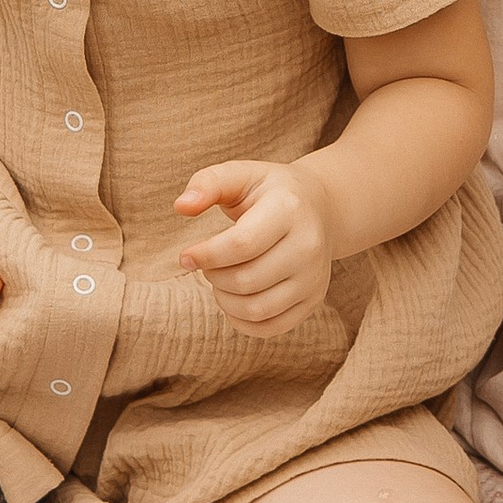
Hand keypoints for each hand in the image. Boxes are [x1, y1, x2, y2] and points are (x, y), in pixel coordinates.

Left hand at [173, 158, 334, 332]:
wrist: (321, 207)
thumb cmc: (270, 191)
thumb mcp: (241, 175)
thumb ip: (208, 184)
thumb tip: (181, 207)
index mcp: (289, 209)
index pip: (242, 244)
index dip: (206, 255)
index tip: (186, 256)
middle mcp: (308, 246)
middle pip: (246, 280)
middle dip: (213, 276)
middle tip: (207, 264)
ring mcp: (314, 277)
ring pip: (256, 309)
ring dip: (224, 300)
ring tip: (220, 279)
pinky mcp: (314, 300)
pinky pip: (270, 327)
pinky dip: (242, 321)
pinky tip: (234, 298)